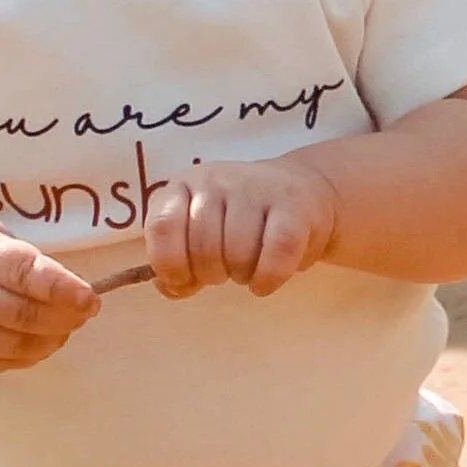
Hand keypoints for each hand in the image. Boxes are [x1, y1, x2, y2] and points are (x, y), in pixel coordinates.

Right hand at [0, 213, 99, 370]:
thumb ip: (23, 259)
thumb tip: (72, 291)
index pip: (24, 273)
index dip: (62, 288)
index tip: (91, 298)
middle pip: (23, 316)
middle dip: (65, 318)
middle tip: (87, 310)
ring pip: (15, 347)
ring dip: (51, 340)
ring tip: (66, 326)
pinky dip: (28, 356)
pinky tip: (40, 340)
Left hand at [146, 160, 340, 297]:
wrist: (303, 191)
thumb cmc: (241, 222)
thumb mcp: (201, 235)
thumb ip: (176, 263)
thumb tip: (170, 287)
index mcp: (185, 185)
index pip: (163, 226)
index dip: (169, 264)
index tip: (184, 279)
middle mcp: (217, 179)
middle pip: (203, 247)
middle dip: (212, 274)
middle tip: (225, 271)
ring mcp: (255, 187)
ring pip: (238, 253)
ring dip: (242, 276)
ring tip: (249, 268)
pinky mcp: (293, 204)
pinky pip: (275, 255)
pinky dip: (267, 279)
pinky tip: (265, 281)